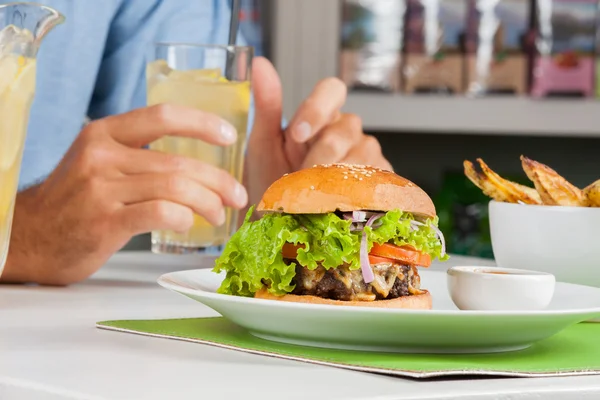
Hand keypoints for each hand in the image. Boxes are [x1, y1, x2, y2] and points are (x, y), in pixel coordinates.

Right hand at [1, 105, 247, 284]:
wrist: (32, 236)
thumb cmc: (77, 200)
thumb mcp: (99, 161)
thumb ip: (139, 154)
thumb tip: (197, 161)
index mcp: (105, 133)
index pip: (163, 116)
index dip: (203, 123)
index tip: (229, 137)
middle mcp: (102, 155)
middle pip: (179, 162)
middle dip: (219, 180)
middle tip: (238, 196)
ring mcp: (101, 189)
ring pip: (175, 188)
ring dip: (208, 203)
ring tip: (219, 215)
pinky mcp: (104, 222)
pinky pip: (160, 213)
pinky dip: (184, 218)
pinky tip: (190, 224)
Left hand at [244, 57, 391, 206]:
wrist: (283, 223)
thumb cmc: (273, 180)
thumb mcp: (263, 144)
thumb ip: (266, 106)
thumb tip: (259, 63)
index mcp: (320, 115)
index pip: (332, 90)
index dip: (317, 108)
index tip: (297, 134)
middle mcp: (347, 130)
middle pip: (347, 127)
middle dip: (322, 153)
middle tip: (301, 177)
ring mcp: (367, 155)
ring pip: (365, 152)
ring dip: (339, 175)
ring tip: (316, 196)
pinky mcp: (381, 182)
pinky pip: (379, 179)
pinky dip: (358, 192)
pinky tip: (340, 204)